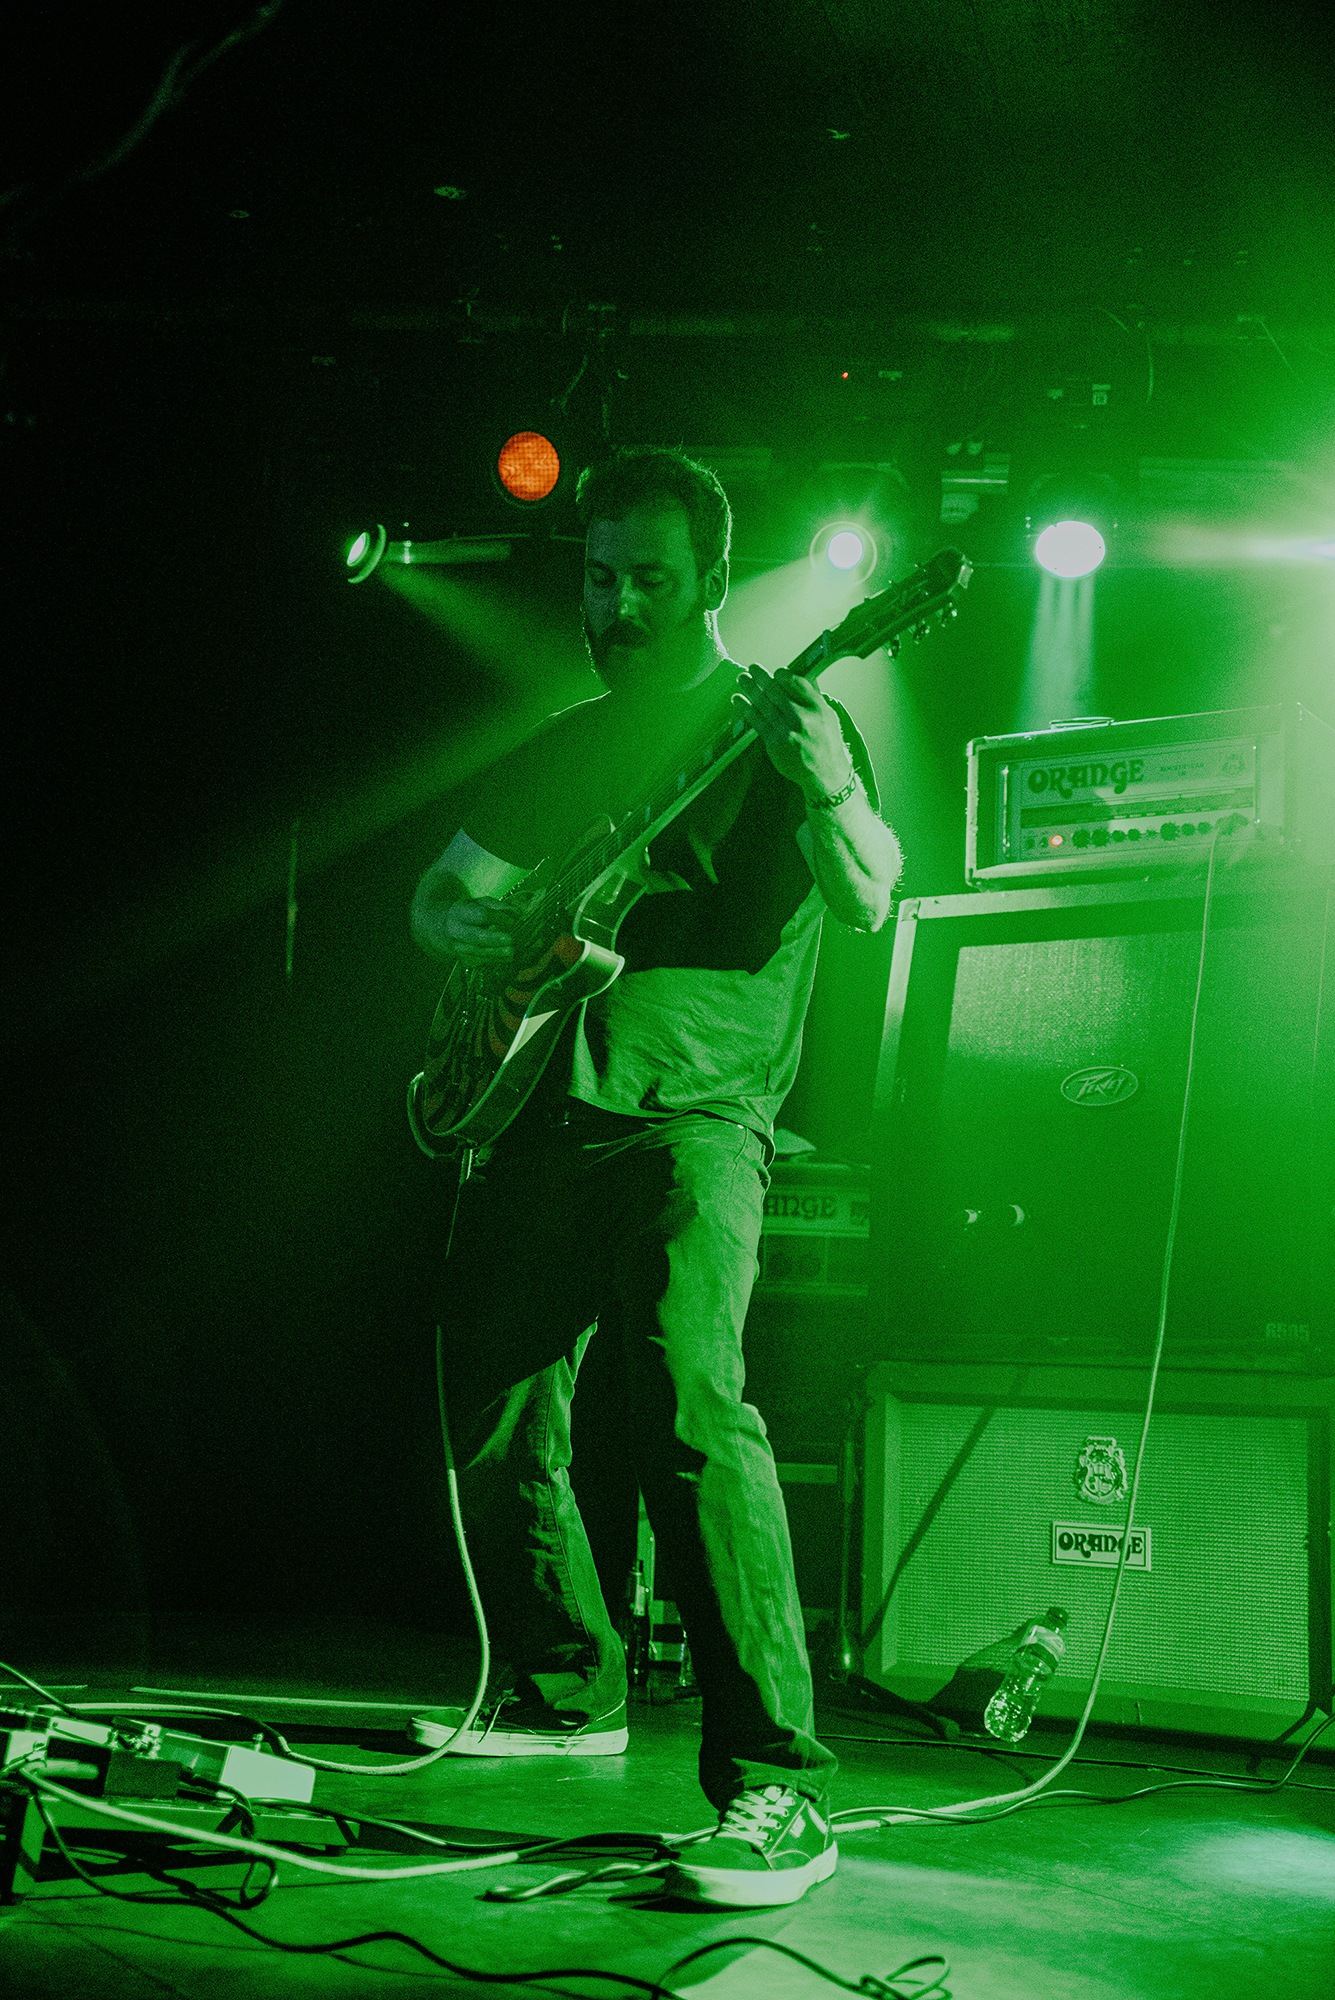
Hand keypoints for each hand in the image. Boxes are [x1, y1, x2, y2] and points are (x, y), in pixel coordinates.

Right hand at [440, 897, 516, 966]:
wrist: (438, 926)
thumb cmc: (466, 913)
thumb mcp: (478, 903)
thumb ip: (498, 906)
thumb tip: (518, 913)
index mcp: (460, 911)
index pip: (481, 915)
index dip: (498, 918)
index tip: (514, 922)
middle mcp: (455, 929)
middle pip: (475, 936)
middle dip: (493, 939)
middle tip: (511, 940)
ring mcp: (456, 946)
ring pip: (475, 951)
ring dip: (495, 953)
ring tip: (511, 953)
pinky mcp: (460, 958)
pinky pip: (476, 961)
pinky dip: (492, 960)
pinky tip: (506, 959)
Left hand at [732, 665, 854, 801]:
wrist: (825, 773)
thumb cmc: (826, 741)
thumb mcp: (827, 715)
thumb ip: (812, 696)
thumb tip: (796, 676)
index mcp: (817, 707)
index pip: (796, 682)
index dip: (782, 674)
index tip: (775, 672)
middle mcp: (802, 717)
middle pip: (776, 690)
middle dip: (761, 676)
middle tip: (752, 668)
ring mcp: (786, 730)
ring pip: (763, 704)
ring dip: (750, 689)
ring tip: (741, 679)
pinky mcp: (774, 743)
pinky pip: (757, 721)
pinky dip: (745, 708)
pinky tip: (738, 700)